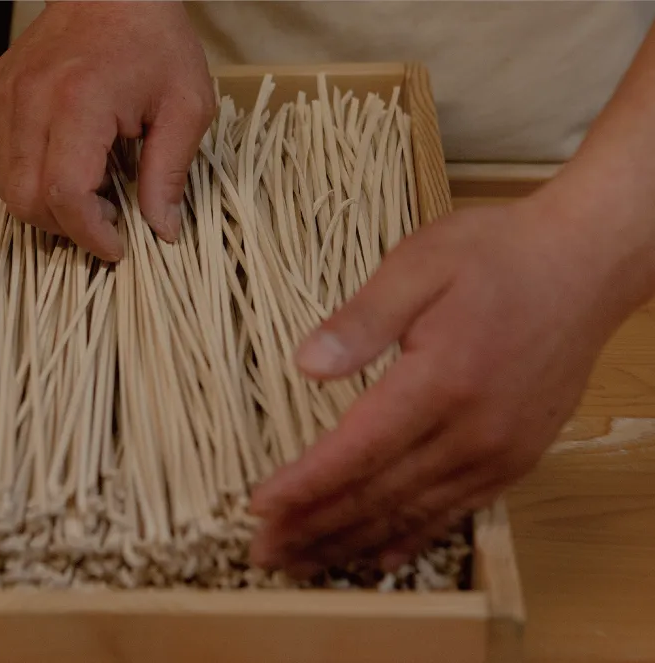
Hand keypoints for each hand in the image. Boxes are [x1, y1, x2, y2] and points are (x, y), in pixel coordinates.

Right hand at [0, 1, 213, 260]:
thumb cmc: (154, 42)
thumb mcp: (186, 106)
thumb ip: (170, 172)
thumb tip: (162, 231)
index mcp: (79, 103)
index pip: (65, 195)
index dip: (90, 235)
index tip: (117, 247)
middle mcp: (30, 100)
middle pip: (25, 200)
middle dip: (65, 227)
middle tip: (106, 216)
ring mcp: (4, 97)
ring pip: (4, 187)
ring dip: (45, 206)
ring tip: (89, 187)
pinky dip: (26, 178)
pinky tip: (64, 165)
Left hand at [247, 196, 622, 576]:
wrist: (586, 265)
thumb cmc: (497, 255)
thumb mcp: (419, 264)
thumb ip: (360, 319)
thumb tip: (305, 365)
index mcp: (440, 381)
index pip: (356, 451)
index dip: (304, 485)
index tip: (259, 508)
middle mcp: (472, 431)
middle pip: (377, 495)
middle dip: (313, 526)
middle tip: (263, 552)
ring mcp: (499, 452)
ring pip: (411, 514)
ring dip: (351, 542)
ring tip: (303, 563)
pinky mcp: (516, 458)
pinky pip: (455, 512)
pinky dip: (411, 538)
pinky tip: (378, 556)